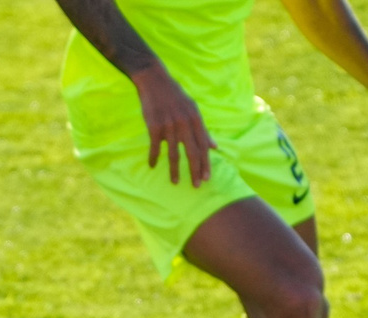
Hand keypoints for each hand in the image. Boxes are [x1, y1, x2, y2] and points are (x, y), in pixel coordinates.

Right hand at [134, 64, 215, 185]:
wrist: (155, 80)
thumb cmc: (175, 96)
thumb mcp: (193, 110)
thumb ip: (203, 130)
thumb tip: (215, 147)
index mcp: (195, 119)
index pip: (203, 146)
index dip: (206, 164)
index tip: (207, 178)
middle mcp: (184, 124)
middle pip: (192, 153)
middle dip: (195, 171)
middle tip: (196, 186)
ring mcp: (169, 126)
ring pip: (173, 154)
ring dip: (175, 170)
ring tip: (175, 183)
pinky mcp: (154, 126)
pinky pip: (155, 147)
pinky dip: (153, 158)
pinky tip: (152, 166)